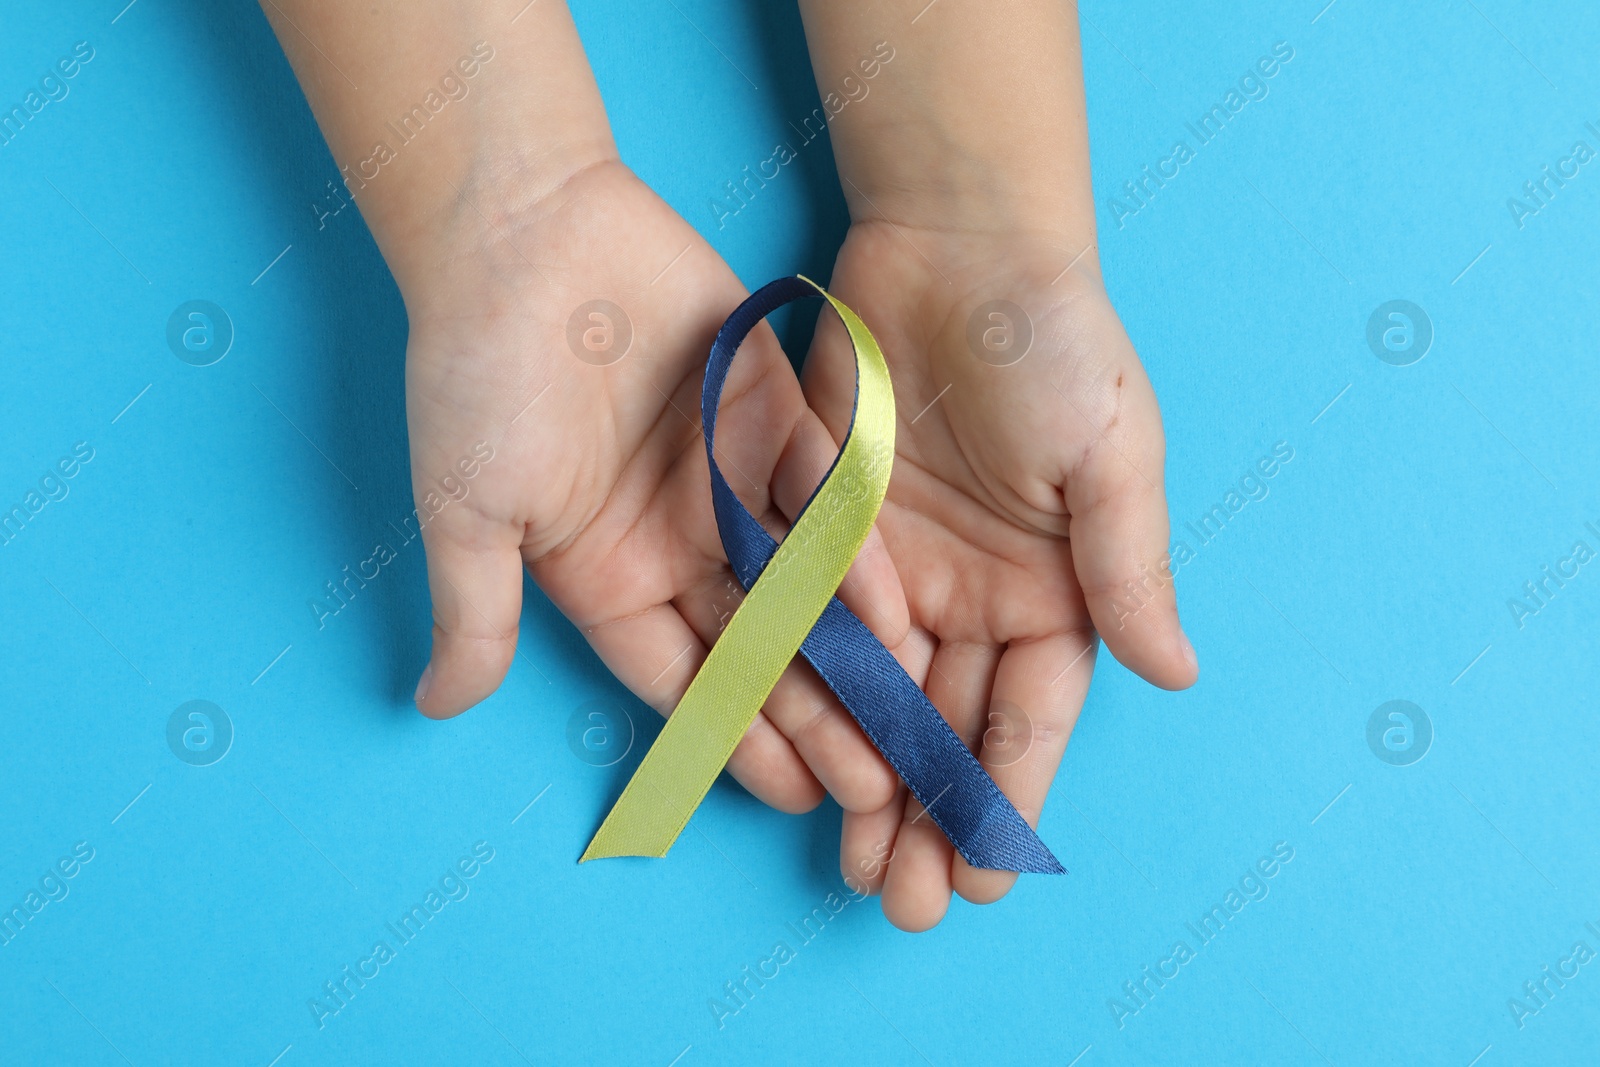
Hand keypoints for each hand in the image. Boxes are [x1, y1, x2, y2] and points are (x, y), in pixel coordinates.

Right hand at [403, 160, 908, 816]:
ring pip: (804, 586)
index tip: (795, 798)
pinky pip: (825, 499)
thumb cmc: (479, 373)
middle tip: (875, 785)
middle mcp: (678, 538)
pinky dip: (857, 554)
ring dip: (852, 653)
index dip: (736, 740)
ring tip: (904, 716)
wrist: (523, 230)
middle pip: (758, 646)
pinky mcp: (773, 415)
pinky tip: (898, 613)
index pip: (685, 679)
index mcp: (607, 573)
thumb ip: (476, 612)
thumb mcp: (468, 510)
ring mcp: (729, 479)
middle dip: (814, 717)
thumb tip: (437, 706)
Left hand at [802, 221, 1197, 928]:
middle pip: (948, 728)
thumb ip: (1128, 570)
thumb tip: (1178, 676)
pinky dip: (804, 693)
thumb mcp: (1111, 455)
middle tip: (905, 904)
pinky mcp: (828, 530)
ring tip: (854, 868)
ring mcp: (899, 569)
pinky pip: (813, 627)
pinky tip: (789, 757)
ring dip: (865, 782)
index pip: (1031, 718)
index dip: (1007, 798)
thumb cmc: (1055, 341)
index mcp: (1054, 592)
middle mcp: (975, 596)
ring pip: (877, 699)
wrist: (956, 244)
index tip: (985, 878)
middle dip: (930, 817)